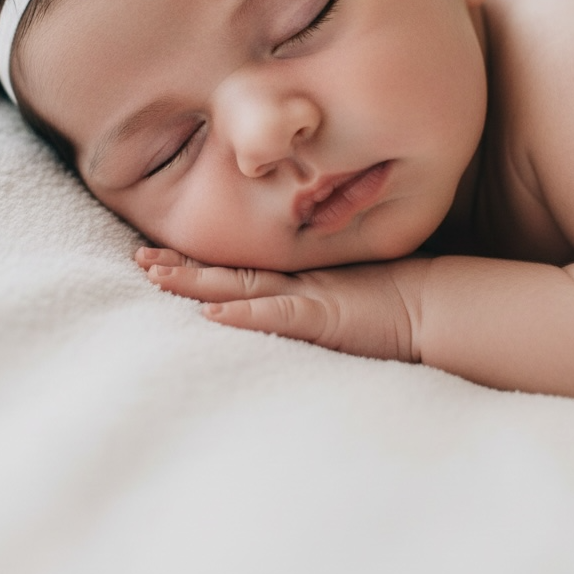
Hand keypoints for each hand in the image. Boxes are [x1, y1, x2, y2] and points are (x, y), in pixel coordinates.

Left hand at [135, 246, 425, 360]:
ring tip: (155, 275)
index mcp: (295, 282)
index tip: (158, 257)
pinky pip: (274, 315)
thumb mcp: (345, 297)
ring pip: (238, 287)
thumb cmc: (394, 303)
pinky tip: (212, 312)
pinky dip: (242, 313)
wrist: (435, 306)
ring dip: (195, 282)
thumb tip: (280, 300)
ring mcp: (306, 297)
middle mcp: (293, 285)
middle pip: (226, 273)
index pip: (236, 271)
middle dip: (180, 267)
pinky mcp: (321, 316)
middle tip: (138, 257)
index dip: (197, 264)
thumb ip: (316, 295)